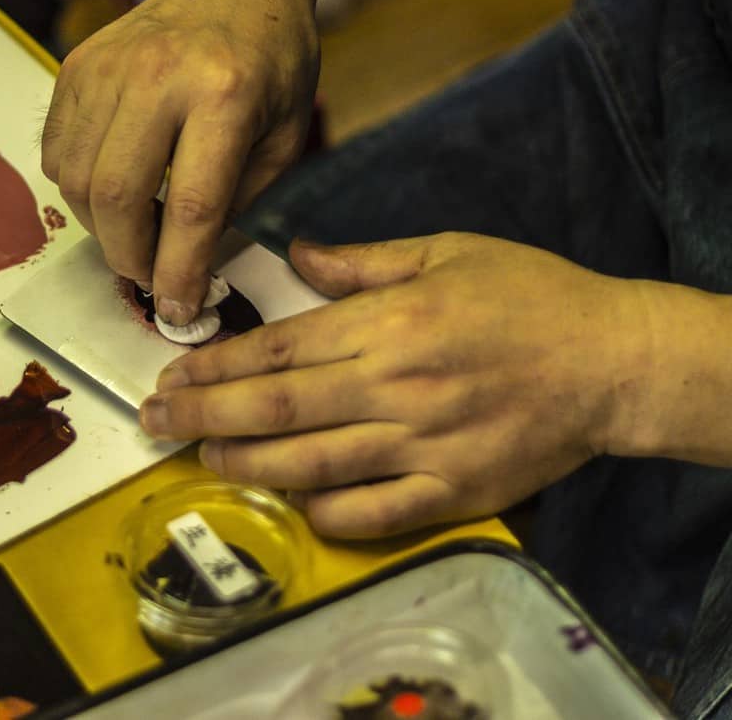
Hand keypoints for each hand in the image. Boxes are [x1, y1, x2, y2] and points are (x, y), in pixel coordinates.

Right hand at [41, 0, 317, 325]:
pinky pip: (58, 154)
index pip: (191, 205)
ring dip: (101, 226)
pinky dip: (80, 189)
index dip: (179, 269)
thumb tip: (190, 269)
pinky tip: (115, 186)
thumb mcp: (284, 134)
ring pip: (78, 180)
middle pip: (116, 195)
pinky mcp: (76, 68)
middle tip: (148, 275)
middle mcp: (158, 75)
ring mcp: (108, 68)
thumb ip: (239, 201)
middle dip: (128, 255)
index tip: (177, 310)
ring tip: (136, 229)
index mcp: (225, 93)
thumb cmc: (271, 61)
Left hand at [138, 233, 656, 537]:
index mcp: (389, 323)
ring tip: (202, 454)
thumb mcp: (445, 251)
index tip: (171, 375)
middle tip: (153, 421)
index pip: (278, 350)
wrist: (611, 362)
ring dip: (244, 462)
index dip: (213, 367)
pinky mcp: (452, 493)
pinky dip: (321, 512)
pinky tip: (290, 499)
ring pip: (309, 464)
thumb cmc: (528, 296)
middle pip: (275, 409)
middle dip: (201, 415)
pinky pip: (369, 514)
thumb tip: (293, 254)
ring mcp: (422, 447)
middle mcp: (395, 386)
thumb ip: (361, 261)